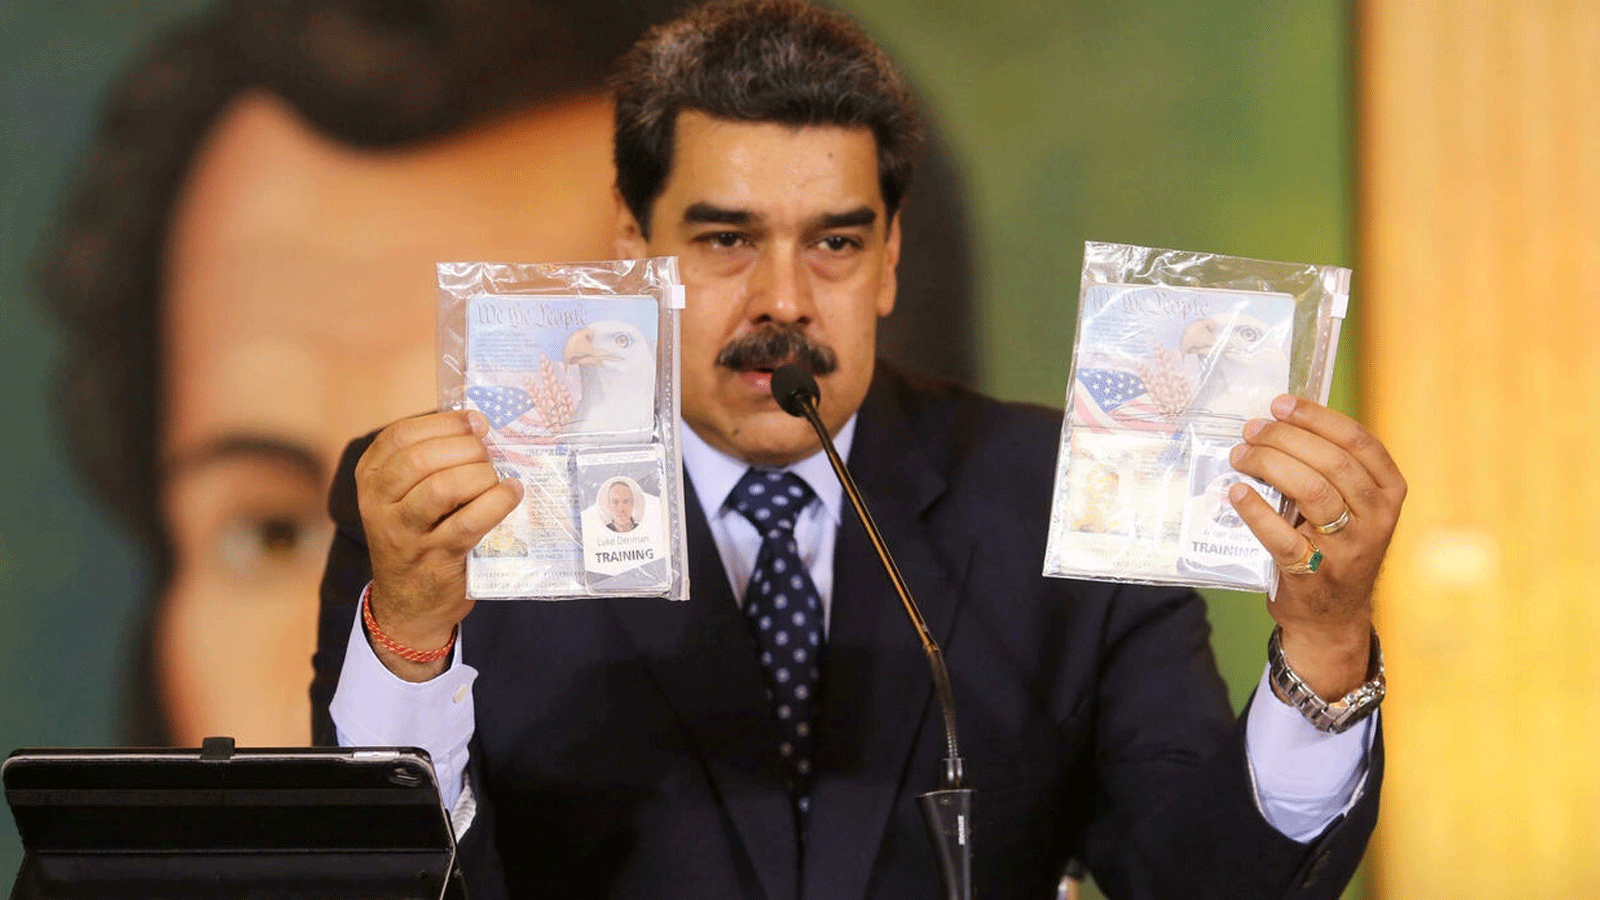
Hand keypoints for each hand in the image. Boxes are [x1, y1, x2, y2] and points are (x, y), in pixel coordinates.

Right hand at [355, 410, 522, 679]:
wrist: (408, 603)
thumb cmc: (418, 535)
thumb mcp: (405, 496)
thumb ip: (429, 460)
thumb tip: (477, 424)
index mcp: (371, 478)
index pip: (401, 435)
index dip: (444, 422)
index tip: (475, 422)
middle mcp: (378, 504)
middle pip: (421, 458)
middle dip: (465, 448)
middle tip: (488, 455)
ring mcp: (404, 534)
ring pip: (442, 487)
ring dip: (479, 475)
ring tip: (497, 477)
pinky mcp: (435, 558)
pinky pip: (470, 521)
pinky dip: (498, 501)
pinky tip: (511, 493)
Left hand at [1227, 395, 1405, 698]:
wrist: (1331, 616)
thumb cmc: (1334, 545)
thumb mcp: (1350, 506)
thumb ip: (1328, 468)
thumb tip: (1278, 420)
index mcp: (1388, 492)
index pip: (1359, 442)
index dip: (1318, 418)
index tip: (1281, 404)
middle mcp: (1376, 519)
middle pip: (1333, 463)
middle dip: (1286, 438)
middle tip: (1251, 430)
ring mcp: (1349, 549)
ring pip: (1313, 492)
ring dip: (1270, 465)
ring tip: (1240, 455)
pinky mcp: (1315, 574)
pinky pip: (1283, 536)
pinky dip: (1256, 511)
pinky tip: (1236, 492)